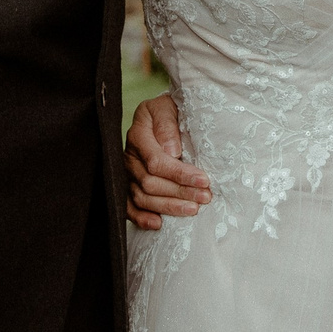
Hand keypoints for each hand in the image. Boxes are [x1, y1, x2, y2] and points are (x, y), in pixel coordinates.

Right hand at [125, 92, 211, 229]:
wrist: (161, 114)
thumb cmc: (170, 110)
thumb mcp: (169, 107)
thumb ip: (167, 125)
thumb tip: (171, 151)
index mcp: (139, 135)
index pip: (156, 162)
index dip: (180, 174)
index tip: (204, 180)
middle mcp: (130, 156)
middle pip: (150, 182)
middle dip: (180, 192)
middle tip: (205, 197)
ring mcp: (127, 173)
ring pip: (142, 197)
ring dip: (168, 207)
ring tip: (193, 210)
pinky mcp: (127, 185)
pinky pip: (128, 206)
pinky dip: (141, 218)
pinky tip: (158, 224)